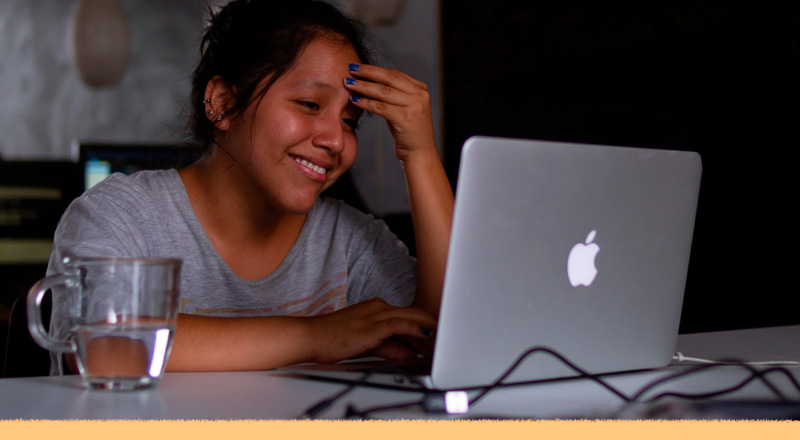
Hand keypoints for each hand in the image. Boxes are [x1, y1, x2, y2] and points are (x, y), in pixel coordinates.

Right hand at [305, 298, 436, 363]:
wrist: (311, 337)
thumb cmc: (333, 340)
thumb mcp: (368, 344)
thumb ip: (390, 347)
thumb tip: (409, 352)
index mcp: (376, 309)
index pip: (408, 316)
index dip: (425, 327)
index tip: (439, 338)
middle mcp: (378, 308)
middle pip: (414, 313)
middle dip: (432, 325)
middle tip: (448, 336)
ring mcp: (375, 314)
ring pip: (411, 316)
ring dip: (429, 328)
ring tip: (444, 338)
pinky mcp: (372, 324)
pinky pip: (400, 324)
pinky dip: (415, 328)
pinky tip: (427, 334)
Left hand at [344, 64, 436, 162]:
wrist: (420, 153)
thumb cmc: (409, 131)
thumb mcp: (405, 108)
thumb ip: (394, 94)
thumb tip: (370, 81)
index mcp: (421, 89)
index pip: (394, 74)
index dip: (375, 69)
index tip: (358, 68)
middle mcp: (419, 94)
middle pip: (388, 78)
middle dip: (367, 72)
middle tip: (351, 69)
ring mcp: (414, 105)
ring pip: (382, 91)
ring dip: (363, 86)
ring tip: (348, 83)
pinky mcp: (405, 118)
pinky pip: (380, 107)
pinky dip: (365, 102)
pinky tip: (354, 99)